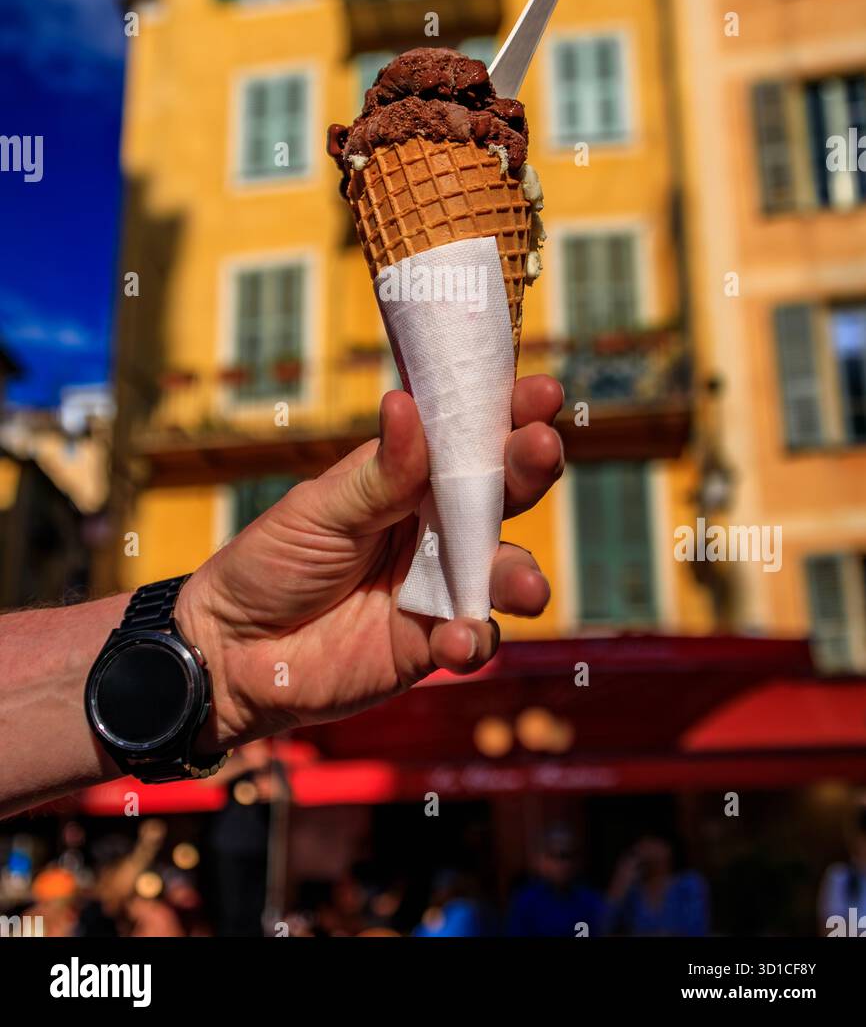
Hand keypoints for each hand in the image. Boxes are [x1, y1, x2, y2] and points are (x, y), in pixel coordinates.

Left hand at [176, 375, 563, 748]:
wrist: (233, 650)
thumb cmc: (273, 561)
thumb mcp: (320, 510)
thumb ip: (378, 474)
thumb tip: (405, 404)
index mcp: (412, 476)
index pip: (471, 437)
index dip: (510, 413)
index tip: (540, 391)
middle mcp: (438, 525)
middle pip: (503, 492)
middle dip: (531, 468)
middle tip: (541, 449)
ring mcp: (442, 584)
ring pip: (505, 571)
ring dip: (520, 574)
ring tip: (522, 586)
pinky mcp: (433, 643)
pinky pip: (475, 639)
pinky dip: (475, 640)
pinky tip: (458, 640)